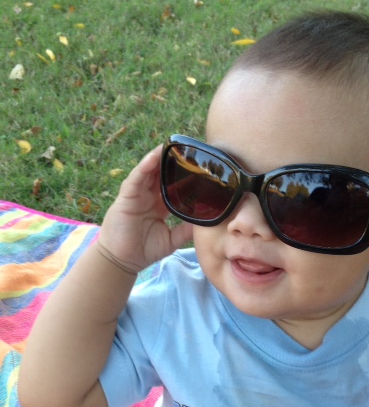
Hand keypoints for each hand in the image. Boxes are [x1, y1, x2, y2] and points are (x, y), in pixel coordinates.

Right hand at [97, 146, 193, 272]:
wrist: (123, 261)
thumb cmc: (144, 250)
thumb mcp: (172, 239)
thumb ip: (186, 230)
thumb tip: (207, 223)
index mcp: (160, 204)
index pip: (173, 184)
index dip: (184, 173)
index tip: (199, 164)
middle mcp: (149, 196)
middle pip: (161, 173)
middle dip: (172, 160)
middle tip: (187, 148)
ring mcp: (137, 195)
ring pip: (148, 171)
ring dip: (158, 157)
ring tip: (170, 145)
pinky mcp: (126, 197)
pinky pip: (135, 179)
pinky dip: (143, 168)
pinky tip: (152, 158)